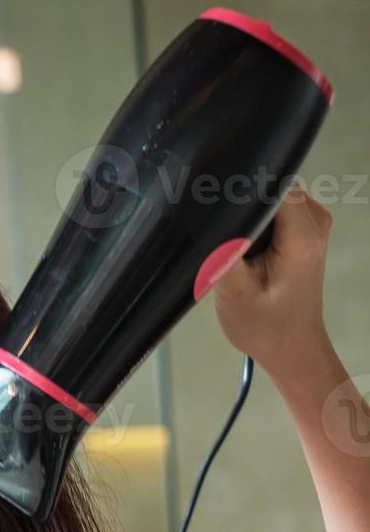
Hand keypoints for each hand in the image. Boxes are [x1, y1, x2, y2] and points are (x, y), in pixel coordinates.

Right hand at [214, 183, 335, 383]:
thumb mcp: (232, 290)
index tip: (217, 212)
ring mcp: (313, 224)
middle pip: (270, 185)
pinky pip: (276, 206)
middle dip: (241, 204)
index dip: (239, 190)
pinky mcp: (305, 229)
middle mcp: (315, 223)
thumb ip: (225, 248)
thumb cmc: (265, 326)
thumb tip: (215, 213)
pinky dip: (256, 221)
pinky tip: (244, 247)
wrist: (290, 346)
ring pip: (270, 194)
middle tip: (224, 239)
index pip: (271, 185)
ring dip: (247, 214)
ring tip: (234, 247)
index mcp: (302, 237)